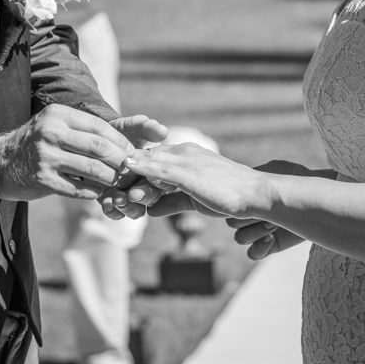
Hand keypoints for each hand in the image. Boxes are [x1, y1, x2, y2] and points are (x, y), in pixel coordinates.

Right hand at [0, 104, 133, 201]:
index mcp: (58, 115)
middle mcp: (51, 132)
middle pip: (99, 148)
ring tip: (118, 182)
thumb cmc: (37, 143)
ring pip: (92, 169)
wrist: (0, 162)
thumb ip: (82, 130)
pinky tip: (99, 193)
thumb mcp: (55, 124)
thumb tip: (122, 144)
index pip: (99, 127)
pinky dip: (93, 192)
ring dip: (110, 178)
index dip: (120, 141)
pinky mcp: (42, 179)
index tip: (132, 152)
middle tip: (130, 169)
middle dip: (120, 160)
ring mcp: (45, 157)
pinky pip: (78, 188)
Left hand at [93, 116, 167, 218]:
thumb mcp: (133, 126)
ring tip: (117, 200)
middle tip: (132, 194)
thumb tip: (163, 131)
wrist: (96, 138)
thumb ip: (147, 128)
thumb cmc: (121, 131)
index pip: (163, 178)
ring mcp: (130, 196)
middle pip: (151, 197)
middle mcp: (146, 185)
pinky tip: (106, 204)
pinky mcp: (113, 203)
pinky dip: (113, 211)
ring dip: (128, 208)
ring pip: (135, 210)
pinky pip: (116, 213)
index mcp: (156, 169)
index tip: (150, 178)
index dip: (158, 180)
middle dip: (143, 197)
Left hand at [127, 140, 273, 220]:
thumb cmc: (230, 197)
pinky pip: (159, 170)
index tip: (116, 187)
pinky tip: (127, 174)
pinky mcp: (188, 172)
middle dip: (127, 175)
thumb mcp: (195, 200)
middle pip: (147, 160)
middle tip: (109, 189)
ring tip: (113, 190)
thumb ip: (171, 202)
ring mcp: (185, 160)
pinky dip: (141, 171)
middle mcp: (184, 152)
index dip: (135, 173)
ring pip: (149, 165)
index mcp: (186, 155)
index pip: (154, 161)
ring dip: (130, 176)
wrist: (255, 194)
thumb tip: (151, 211)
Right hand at [222, 161, 328, 257]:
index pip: (227, 205)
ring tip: (273, 223)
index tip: (251, 198)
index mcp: (247, 196)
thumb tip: (238, 180)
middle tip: (267, 210)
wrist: (318, 194)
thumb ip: (254, 174)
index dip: (236, 204)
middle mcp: (250, 214)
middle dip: (247, 217)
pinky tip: (271, 238)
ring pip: (240, 238)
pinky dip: (259, 248)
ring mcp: (259, 231)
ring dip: (254, 231)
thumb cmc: (297, 177)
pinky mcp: (271, 245)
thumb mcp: (274, 169)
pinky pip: (253, 253)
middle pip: (232, 222)